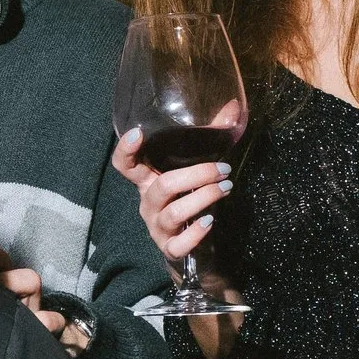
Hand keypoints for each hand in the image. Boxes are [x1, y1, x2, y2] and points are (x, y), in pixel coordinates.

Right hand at [111, 128, 230, 266]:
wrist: (193, 251)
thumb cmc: (192, 201)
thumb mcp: (196, 171)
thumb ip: (210, 140)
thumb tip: (233, 107)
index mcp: (148, 181)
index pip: (125, 165)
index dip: (126, 150)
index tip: (138, 133)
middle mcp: (148, 203)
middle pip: (163, 186)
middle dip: (197, 174)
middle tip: (223, 169)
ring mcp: (157, 227)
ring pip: (174, 212)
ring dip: (203, 198)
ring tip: (226, 188)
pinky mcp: (170, 248)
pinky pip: (178, 243)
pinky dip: (195, 232)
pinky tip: (210, 221)